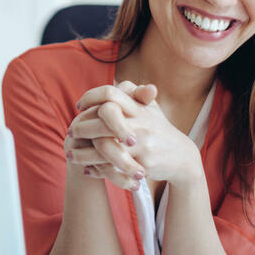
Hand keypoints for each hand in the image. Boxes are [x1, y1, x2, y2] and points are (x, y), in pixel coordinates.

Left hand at [69, 82, 202, 188]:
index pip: (111, 93)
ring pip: (104, 146)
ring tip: (72, 155)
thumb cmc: (159, 130)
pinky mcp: (142, 165)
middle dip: (83, 126)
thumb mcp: (151, 110)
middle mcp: (141, 123)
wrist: (183, 158)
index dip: (91, 97)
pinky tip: (88, 169)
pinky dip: (97, 170)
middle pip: (103, 118)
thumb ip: (135, 95)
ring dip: (83, 153)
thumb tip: (120, 84)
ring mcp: (142, 145)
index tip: (80, 106)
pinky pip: (112, 168)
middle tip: (71, 131)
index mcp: (139, 108)